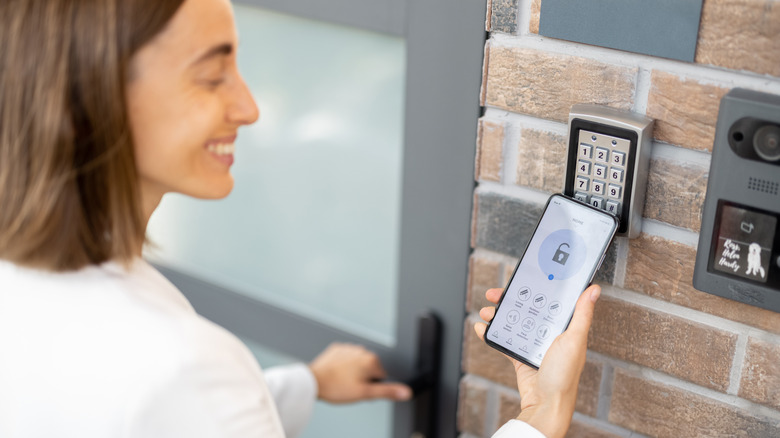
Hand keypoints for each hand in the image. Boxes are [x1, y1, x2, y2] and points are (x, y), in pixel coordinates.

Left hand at [308, 343, 412, 403]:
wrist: (314, 381)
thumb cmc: (337, 387)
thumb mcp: (365, 393)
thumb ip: (387, 391)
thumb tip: (406, 391)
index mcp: (371, 360)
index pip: (381, 376)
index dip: (372, 386)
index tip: (362, 390)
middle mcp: (362, 350)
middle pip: (370, 368)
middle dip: (364, 378)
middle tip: (352, 387)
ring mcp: (349, 348)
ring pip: (358, 363)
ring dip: (353, 372)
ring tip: (343, 382)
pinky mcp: (337, 348)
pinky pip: (345, 358)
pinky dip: (343, 365)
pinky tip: (336, 374)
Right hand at [474, 284, 599, 437]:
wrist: (546, 406)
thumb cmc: (564, 376)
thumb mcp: (574, 340)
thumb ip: (582, 314)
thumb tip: (593, 290)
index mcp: (564, 327)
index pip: (548, 300)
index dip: (534, 288)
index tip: (521, 279)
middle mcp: (549, 333)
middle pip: (526, 308)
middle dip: (509, 299)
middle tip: (495, 294)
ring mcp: (533, 345)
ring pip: (513, 321)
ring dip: (497, 315)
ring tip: (487, 312)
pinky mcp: (520, 357)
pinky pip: (504, 340)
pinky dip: (491, 333)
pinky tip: (482, 328)